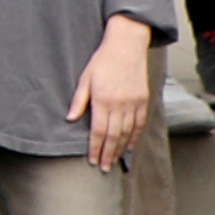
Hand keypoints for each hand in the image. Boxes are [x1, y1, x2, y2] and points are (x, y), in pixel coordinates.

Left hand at [72, 27, 155, 171]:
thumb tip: (70, 119)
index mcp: (103, 100)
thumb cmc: (102, 60)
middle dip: (108, 154)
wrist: (127, 45)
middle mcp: (120, 104)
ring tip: (115, 161)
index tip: (93, 160)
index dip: (96, 148)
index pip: (99, 131)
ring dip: (120, 149)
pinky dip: (135, 136)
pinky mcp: (143, 100)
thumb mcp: (85, 78)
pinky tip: (130, 146)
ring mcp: (133, 103)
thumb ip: (79, 100)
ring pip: (127, 132)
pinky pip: (140, 123)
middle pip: (114, 136)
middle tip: (104, 168)